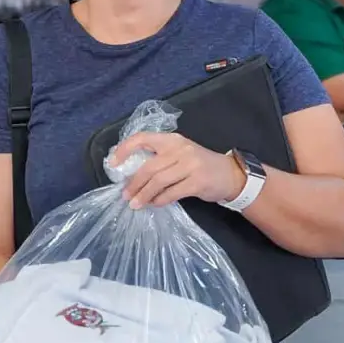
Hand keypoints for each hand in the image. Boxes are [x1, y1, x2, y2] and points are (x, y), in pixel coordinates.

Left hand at [111, 132, 244, 209]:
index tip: (113, 164)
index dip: (125, 149)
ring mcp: (190, 165)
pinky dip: (160, 200)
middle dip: (134, 183)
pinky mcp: (197, 182)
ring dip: (144, 195)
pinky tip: (154, 204)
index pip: (143, 138)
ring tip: (135, 204)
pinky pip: (172, 193)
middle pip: (149, 167)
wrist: (230, 175)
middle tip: (125, 195)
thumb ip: (160, 159)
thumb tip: (132, 175)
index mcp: (172, 140)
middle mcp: (180, 149)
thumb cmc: (200, 165)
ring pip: (158, 181)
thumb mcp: (180, 154)